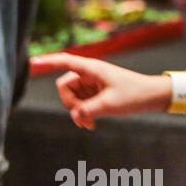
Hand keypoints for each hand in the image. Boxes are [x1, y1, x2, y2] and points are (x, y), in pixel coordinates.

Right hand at [33, 53, 170, 128]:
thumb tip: (74, 117)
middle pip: (64, 87)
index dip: (47, 62)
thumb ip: (88, 111)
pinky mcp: (95, 93)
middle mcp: (89, 73)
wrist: (153, 96)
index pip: (64, 62)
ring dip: (79, 112)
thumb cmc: (135, 95)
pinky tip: (92, 124)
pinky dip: (84, 114)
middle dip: (71, 104)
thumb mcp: (110, 105)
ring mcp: (91, 83)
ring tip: (92, 123)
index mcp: (92, 68)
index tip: (31, 63)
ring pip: (72, 98)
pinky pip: (81, 103)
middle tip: (85, 117)